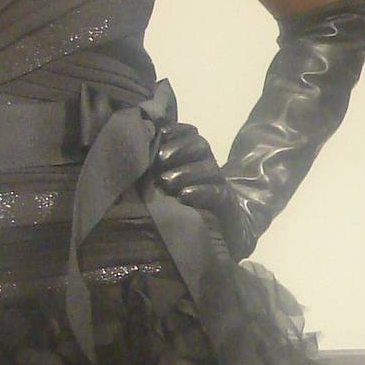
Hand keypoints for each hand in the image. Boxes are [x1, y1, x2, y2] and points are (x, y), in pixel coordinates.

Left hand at [153, 121, 256, 258]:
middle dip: (179, 149)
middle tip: (159, 160)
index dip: (177, 130)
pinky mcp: (227, 203)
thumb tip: (137, 153)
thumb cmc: (185, 207)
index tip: (161, 132)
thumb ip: (156, 170)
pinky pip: (217, 193)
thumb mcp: (168, 185)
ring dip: (186, 172)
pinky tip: (183, 196)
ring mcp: (219, 183)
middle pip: (200, 145)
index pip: (190, 134)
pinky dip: (200, 192)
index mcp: (195, 156)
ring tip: (166, 181)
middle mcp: (209, 165)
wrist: (221, 234)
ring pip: (209, 168)